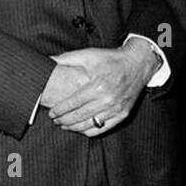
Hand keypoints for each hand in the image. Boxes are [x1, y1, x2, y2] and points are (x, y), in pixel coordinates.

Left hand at [45, 42, 159, 135]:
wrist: (138, 63)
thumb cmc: (111, 58)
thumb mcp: (89, 55)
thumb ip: (67, 58)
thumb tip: (47, 60)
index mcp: (97, 86)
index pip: (72, 103)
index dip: (59, 110)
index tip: (51, 112)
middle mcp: (107, 100)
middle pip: (79, 116)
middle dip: (64, 120)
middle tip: (55, 120)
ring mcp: (116, 109)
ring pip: (90, 125)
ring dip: (74, 127)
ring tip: (64, 125)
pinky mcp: (123, 114)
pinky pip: (103, 128)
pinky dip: (90, 131)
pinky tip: (81, 128)